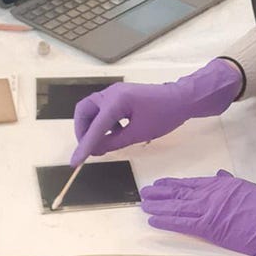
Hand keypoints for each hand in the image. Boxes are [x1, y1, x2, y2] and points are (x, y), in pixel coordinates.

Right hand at [70, 57, 243, 166]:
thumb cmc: (164, 115)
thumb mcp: (138, 134)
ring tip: (102, 144)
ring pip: (91, 110)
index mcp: (116, 102)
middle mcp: (110, 93)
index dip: (83, 146)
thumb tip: (94, 151)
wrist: (182, 98)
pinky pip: (102, 110)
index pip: (94, 127)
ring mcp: (114, 93)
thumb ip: (113, 143)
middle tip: (88, 148)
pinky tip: (114, 133)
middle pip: (83, 111)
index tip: (74, 162)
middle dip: (82, 131)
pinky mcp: (119, 96)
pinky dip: (102, 123)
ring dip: (91, 127)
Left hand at [141, 171, 255, 255]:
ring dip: (158, 206)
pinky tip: (153, 220)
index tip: (161, 184)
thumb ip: (231, 183)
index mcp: (223, 184)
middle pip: (180, 192)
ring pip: (177, 207)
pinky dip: (166, 221)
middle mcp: (213, 194)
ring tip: (144, 205)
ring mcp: (210, 210)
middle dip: (161, 193)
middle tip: (145, 193)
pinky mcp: (209, 227)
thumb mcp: (250, 190)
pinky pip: (181, 223)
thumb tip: (218, 176)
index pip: (193, 183)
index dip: (174, 184)